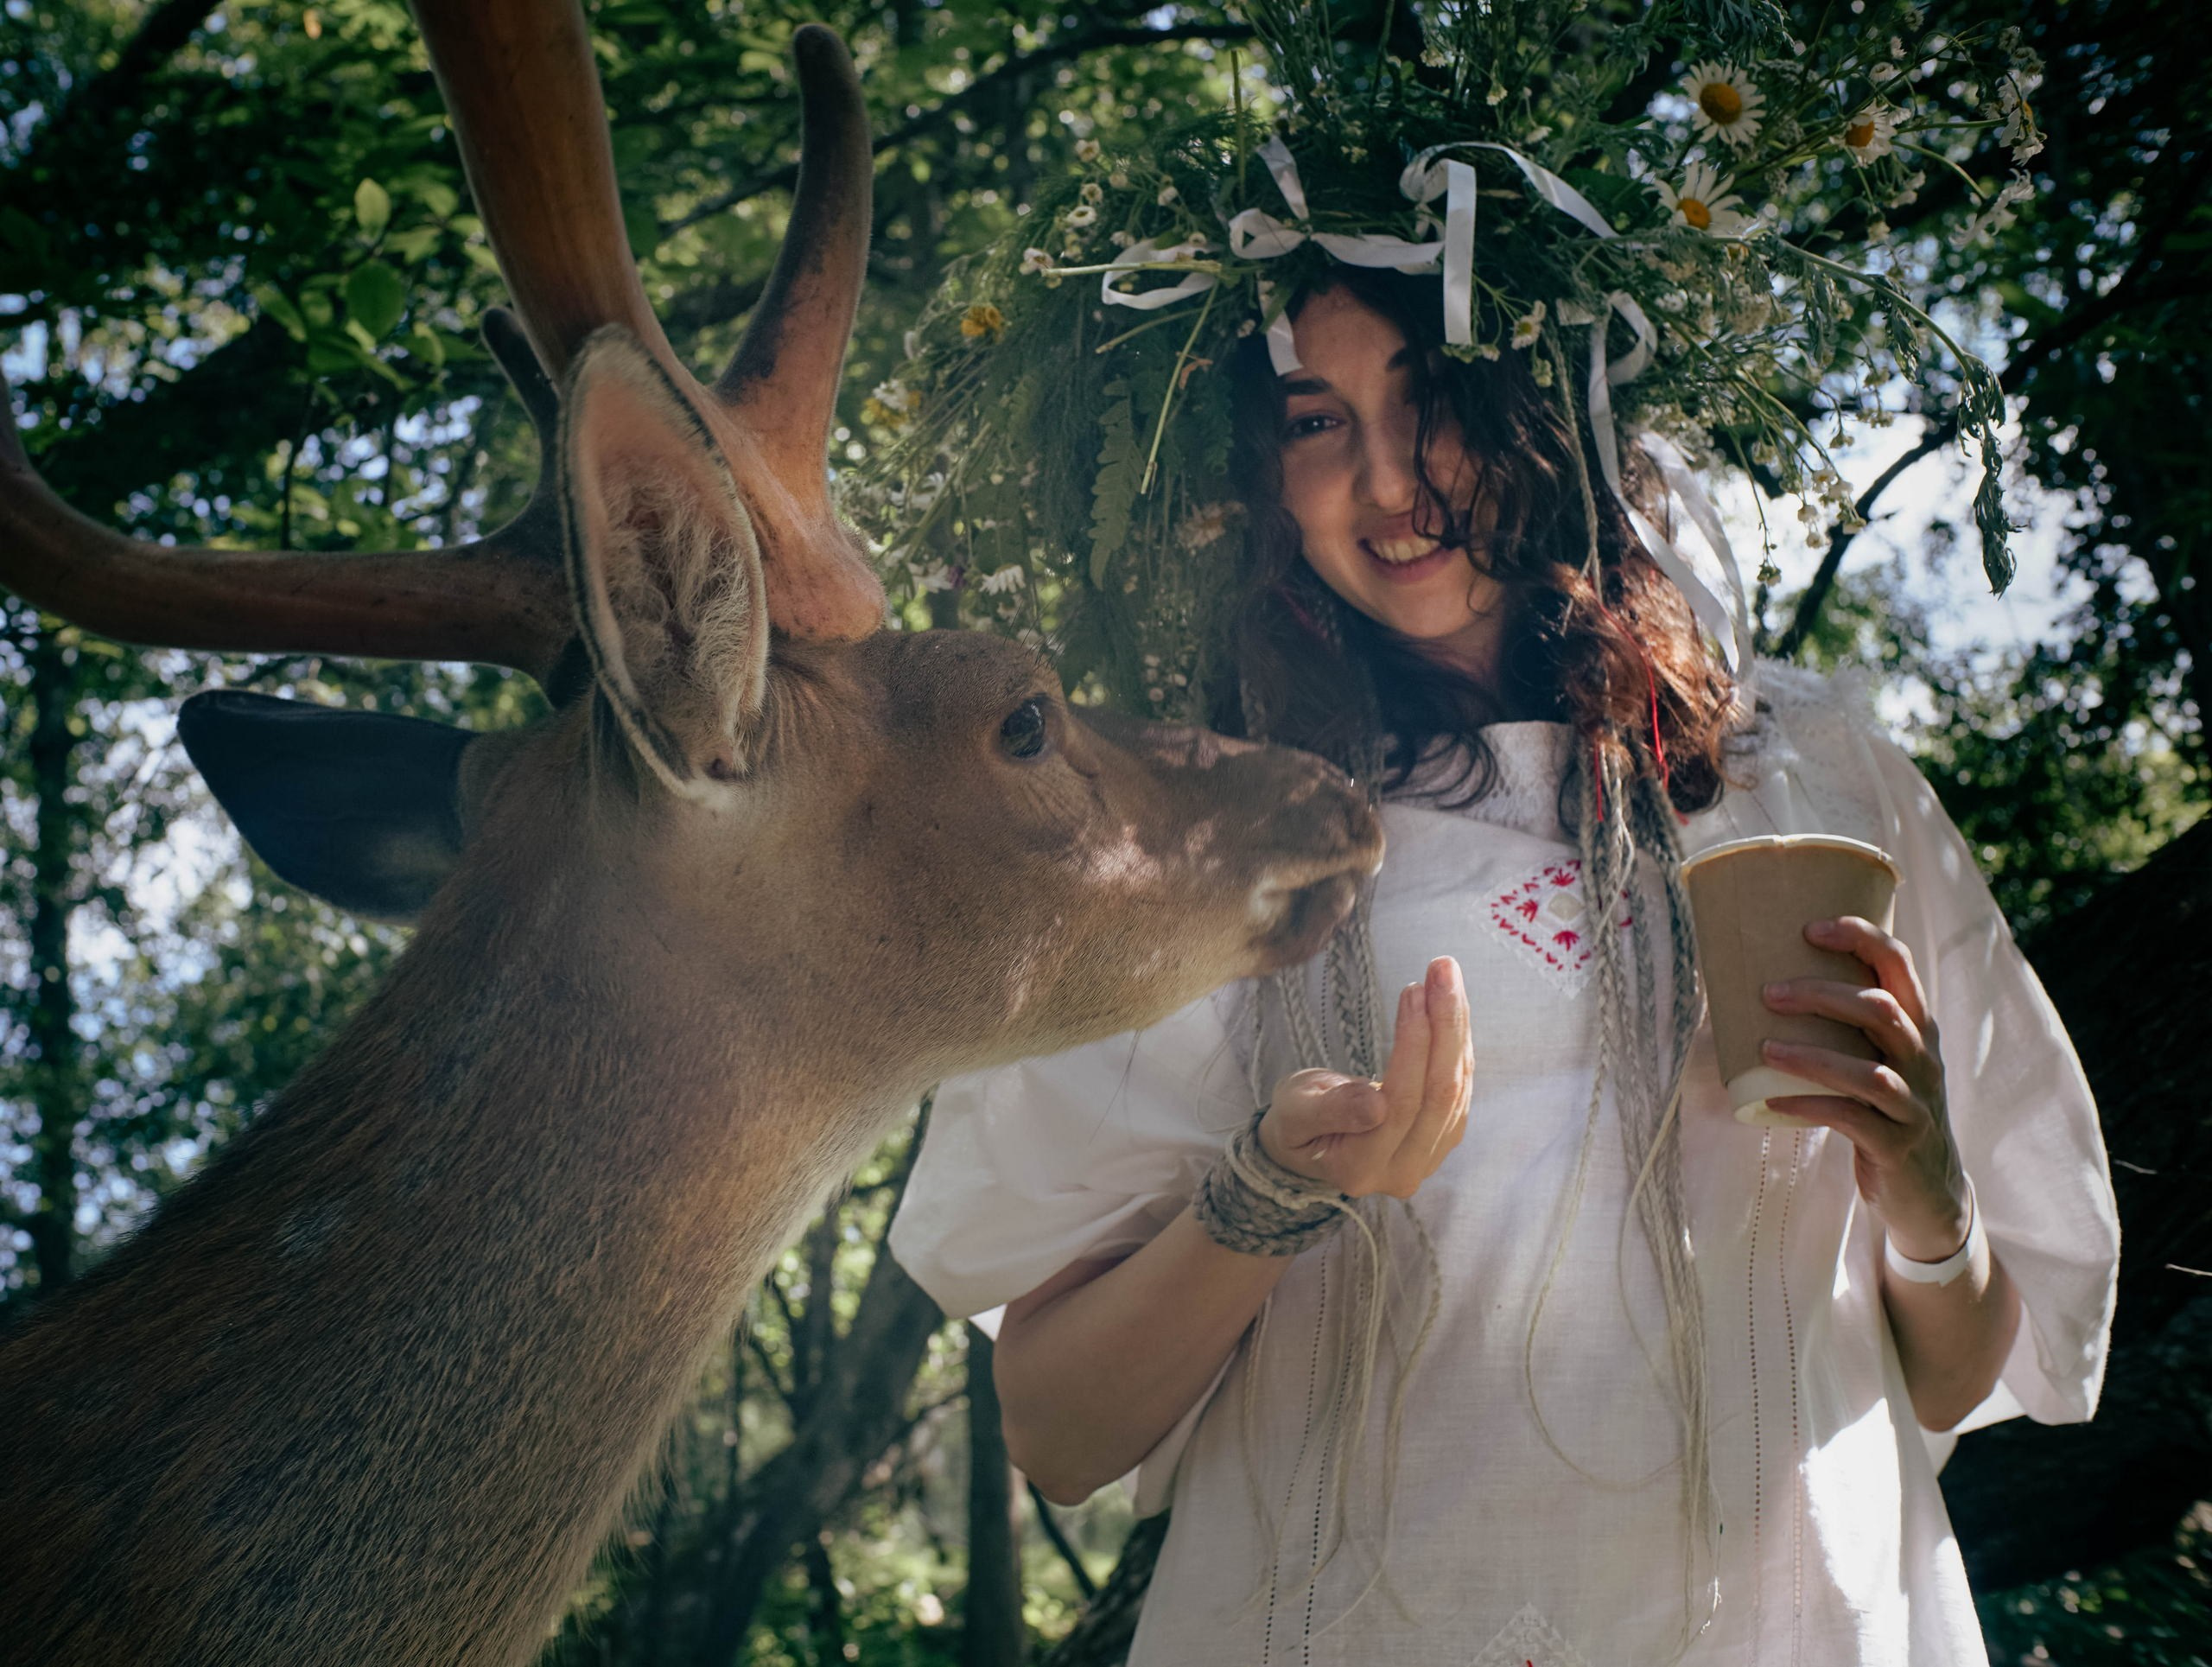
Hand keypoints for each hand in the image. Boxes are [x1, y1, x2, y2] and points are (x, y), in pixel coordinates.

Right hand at [1259, 956, 1471, 1199]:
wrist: (1309, 1141)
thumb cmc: (1295, 1119)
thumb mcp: (1294, 1111)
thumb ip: (1331, 1110)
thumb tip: (1375, 1105)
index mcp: (1360, 1168)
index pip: (1400, 1102)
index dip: (1413, 1044)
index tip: (1413, 989)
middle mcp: (1402, 1172)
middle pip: (1439, 1095)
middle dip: (1446, 1026)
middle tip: (1442, 969)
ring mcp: (1427, 1159)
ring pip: (1456, 1090)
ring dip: (1457, 1028)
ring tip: (1446, 976)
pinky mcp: (1442, 1140)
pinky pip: (1461, 1089)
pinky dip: (1459, 1044)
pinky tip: (1451, 1006)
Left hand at [1759, 916, 1969, 1260]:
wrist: (1926, 1190)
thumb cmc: (1882, 1110)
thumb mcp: (1874, 1060)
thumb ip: (1840, 1026)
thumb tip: (1751, 989)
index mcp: (1915, 1026)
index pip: (1899, 964)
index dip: (1860, 937)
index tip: (1810, 928)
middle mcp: (1921, 1058)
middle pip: (1881, 1010)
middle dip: (1821, 995)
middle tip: (1767, 993)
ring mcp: (1914, 1103)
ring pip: (1868, 1071)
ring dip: (1812, 1056)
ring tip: (1765, 1049)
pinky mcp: (1898, 1144)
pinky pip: (1854, 1120)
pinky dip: (1811, 1106)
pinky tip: (1772, 1103)